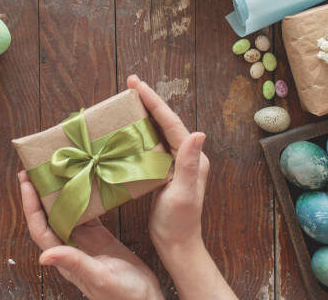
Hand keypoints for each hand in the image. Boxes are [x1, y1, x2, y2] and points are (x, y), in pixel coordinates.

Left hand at [18, 171, 162, 299]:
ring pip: (66, 212)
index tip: (25, 181)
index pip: (39, 228)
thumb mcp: (99, 277)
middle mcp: (70, 247)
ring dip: (59, 192)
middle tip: (35, 167)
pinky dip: (84, 197)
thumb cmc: (122, 296)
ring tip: (56, 170)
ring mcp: (85, 242)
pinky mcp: (100, 237)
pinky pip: (87, 213)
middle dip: (39, 193)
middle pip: (47, 216)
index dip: (30, 205)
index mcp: (65, 257)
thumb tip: (42, 257)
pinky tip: (86, 182)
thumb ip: (74, 264)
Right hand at [127, 76, 235, 299]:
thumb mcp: (184, 193)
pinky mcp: (165, 171)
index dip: (154, 101)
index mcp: (192, 156)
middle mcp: (187, 155)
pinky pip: (152, 144)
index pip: (171, 122)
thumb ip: (189, 164)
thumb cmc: (180, 222)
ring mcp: (176, 163)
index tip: (136, 84)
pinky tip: (128, 130)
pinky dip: (140, 132)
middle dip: (148, 100)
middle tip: (130, 83)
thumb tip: (199, 133)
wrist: (177, 244)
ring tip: (128, 99)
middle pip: (165, 121)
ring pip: (158, 130)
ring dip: (144, 113)